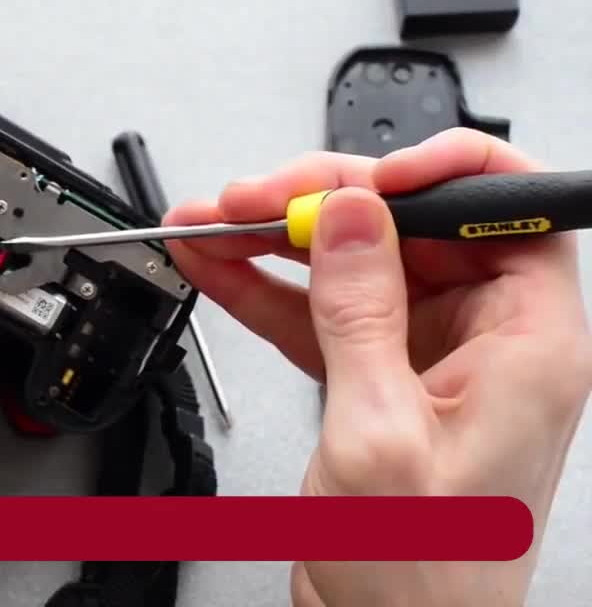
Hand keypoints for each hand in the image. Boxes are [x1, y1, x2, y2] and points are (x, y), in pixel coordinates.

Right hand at [163, 128, 591, 606]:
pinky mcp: (378, 382)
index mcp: (527, 345)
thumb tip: (351, 216)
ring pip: (354, 265)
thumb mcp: (379, 432)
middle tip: (252, 202)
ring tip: (211, 224)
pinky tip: (219, 267)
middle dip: (323, 203)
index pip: (506, 209)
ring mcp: (428, 360)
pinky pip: (320, 313)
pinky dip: (267, 289)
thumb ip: (362, 312)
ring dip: (277, 242)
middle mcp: (487, 343)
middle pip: (410, 228)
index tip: (363, 179)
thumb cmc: (420, 576)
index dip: (437, 172)